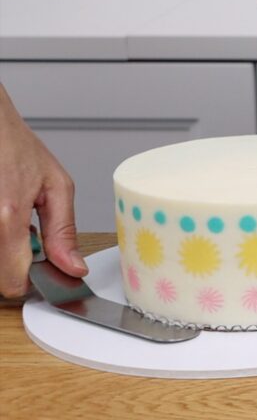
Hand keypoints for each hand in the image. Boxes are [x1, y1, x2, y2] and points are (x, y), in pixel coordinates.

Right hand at [0, 85, 86, 297]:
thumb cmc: (16, 148)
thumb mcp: (55, 186)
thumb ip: (64, 232)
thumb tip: (73, 268)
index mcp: (6, 218)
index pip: (13, 282)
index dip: (31, 283)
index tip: (43, 273)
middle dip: (15, 267)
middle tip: (28, 239)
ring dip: (4, 253)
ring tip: (12, 224)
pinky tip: (3, 217)